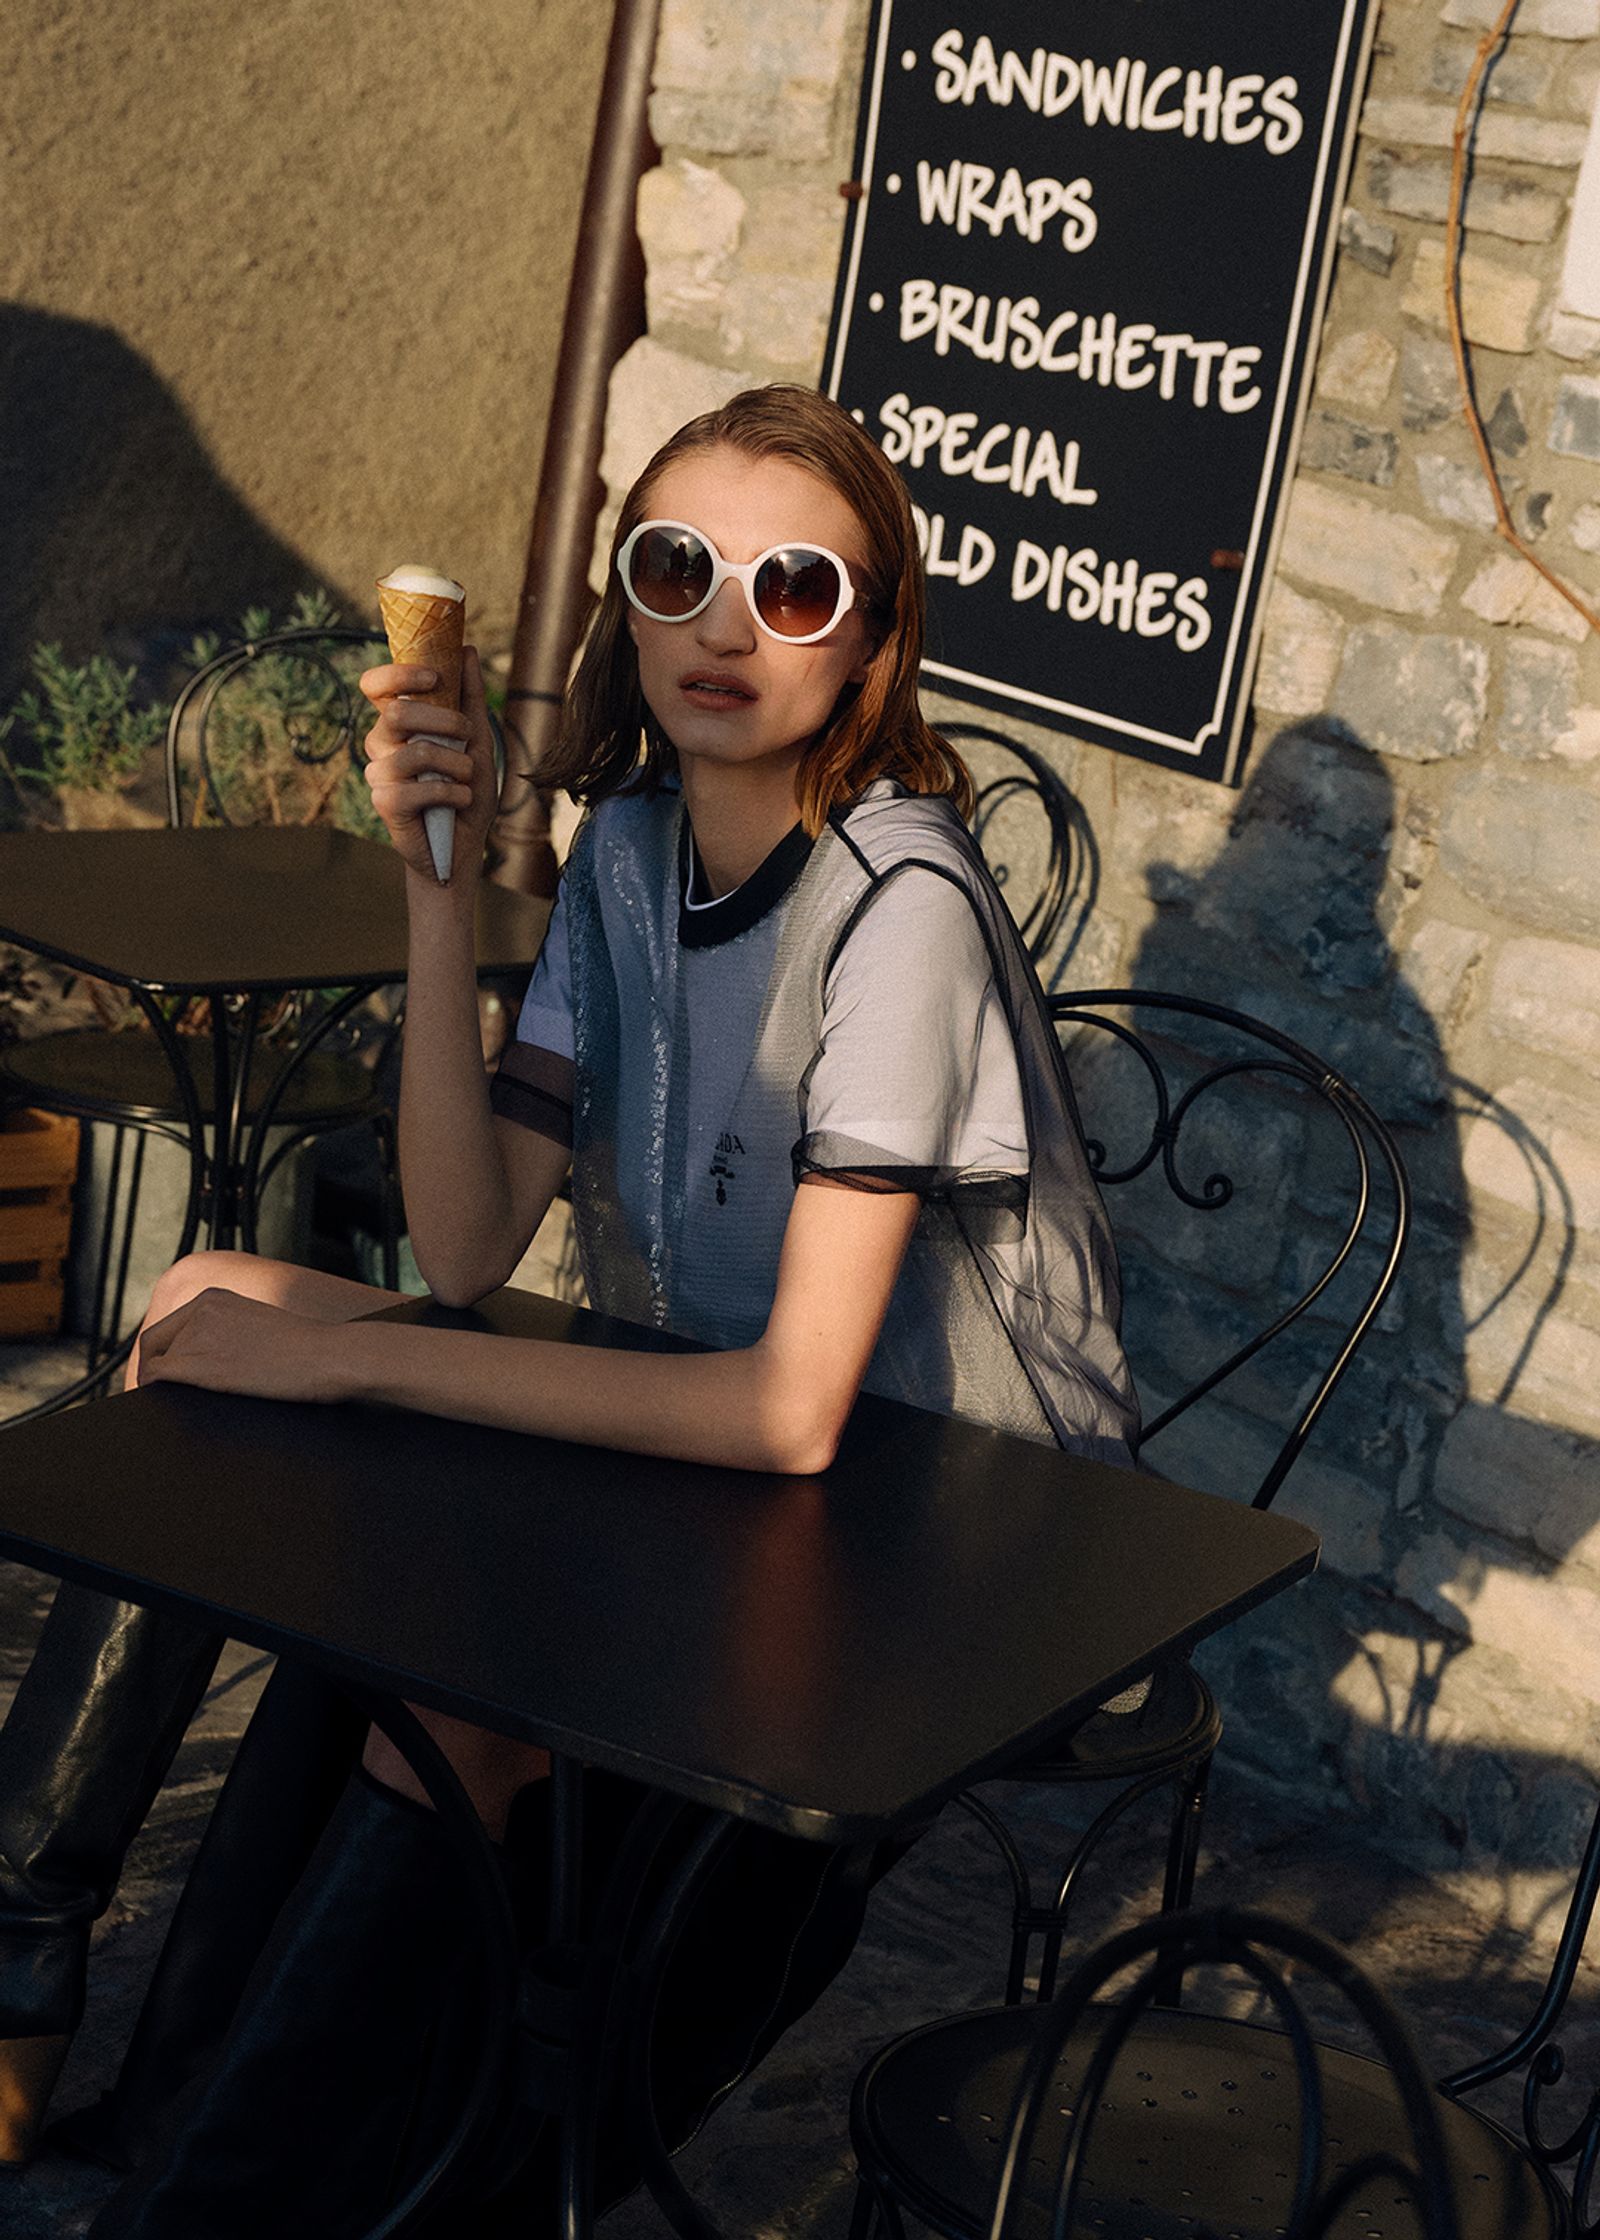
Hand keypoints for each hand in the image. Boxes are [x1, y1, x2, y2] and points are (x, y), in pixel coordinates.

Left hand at [136, 1289, 348, 1403]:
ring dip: (160, 1388)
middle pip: (153, 1345)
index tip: (165, 1377)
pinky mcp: (199, 1363)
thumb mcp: (259, 1325)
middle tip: (162, 1396)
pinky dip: (155, 1395)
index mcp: (214, 1298)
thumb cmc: (309, 1350)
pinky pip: (156, 1379)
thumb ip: (227, 1332)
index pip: (167, 1328)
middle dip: (153, 1371)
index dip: (161, 1355)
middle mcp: (201, 1310)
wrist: (328, 1356)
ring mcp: (198, 1335)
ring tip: (177, 1406)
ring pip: (153, 1366)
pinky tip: (173, 1408)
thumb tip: (209, 1360)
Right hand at [359, 646, 498, 884]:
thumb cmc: (465, 792)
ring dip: (455, 764)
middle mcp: (381, 745)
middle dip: (443, 720)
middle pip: (397, 714)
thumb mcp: (477, 741)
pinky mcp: (385, 804)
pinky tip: (460, 801)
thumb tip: (467, 649)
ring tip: (467, 778)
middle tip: (468, 734)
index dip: (397, 675)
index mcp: (398, 724)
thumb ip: (470, 698)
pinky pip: (416, 788)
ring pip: (413, 753)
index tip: (434, 677)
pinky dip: (451, 794)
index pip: (374, 685)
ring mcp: (379, 774)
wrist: (463, 846)